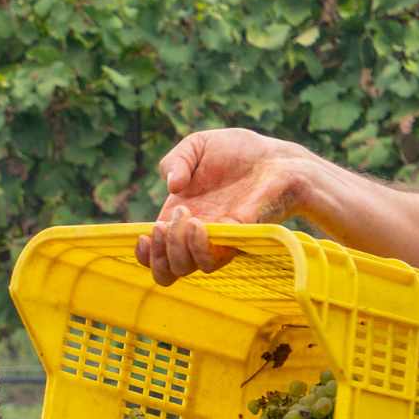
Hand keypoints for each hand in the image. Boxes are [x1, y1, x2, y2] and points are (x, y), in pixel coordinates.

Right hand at [138, 129, 303, 285]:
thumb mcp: (195, 146)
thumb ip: (175, 161)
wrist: (274, 155)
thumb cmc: (236, 152)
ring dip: (178, 247)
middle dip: (159, 252)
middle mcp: (198, 236)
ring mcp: (219, 240)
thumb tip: (171, 187)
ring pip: (191, 267)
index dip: (145, 256)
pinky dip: (200, 245)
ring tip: (187, 217)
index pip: (157, 257)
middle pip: (169, 271)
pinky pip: (215, 257)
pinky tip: (199, 222)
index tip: (144, 236)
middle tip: (165, 224)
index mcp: (181, 220)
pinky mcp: (238, 238)